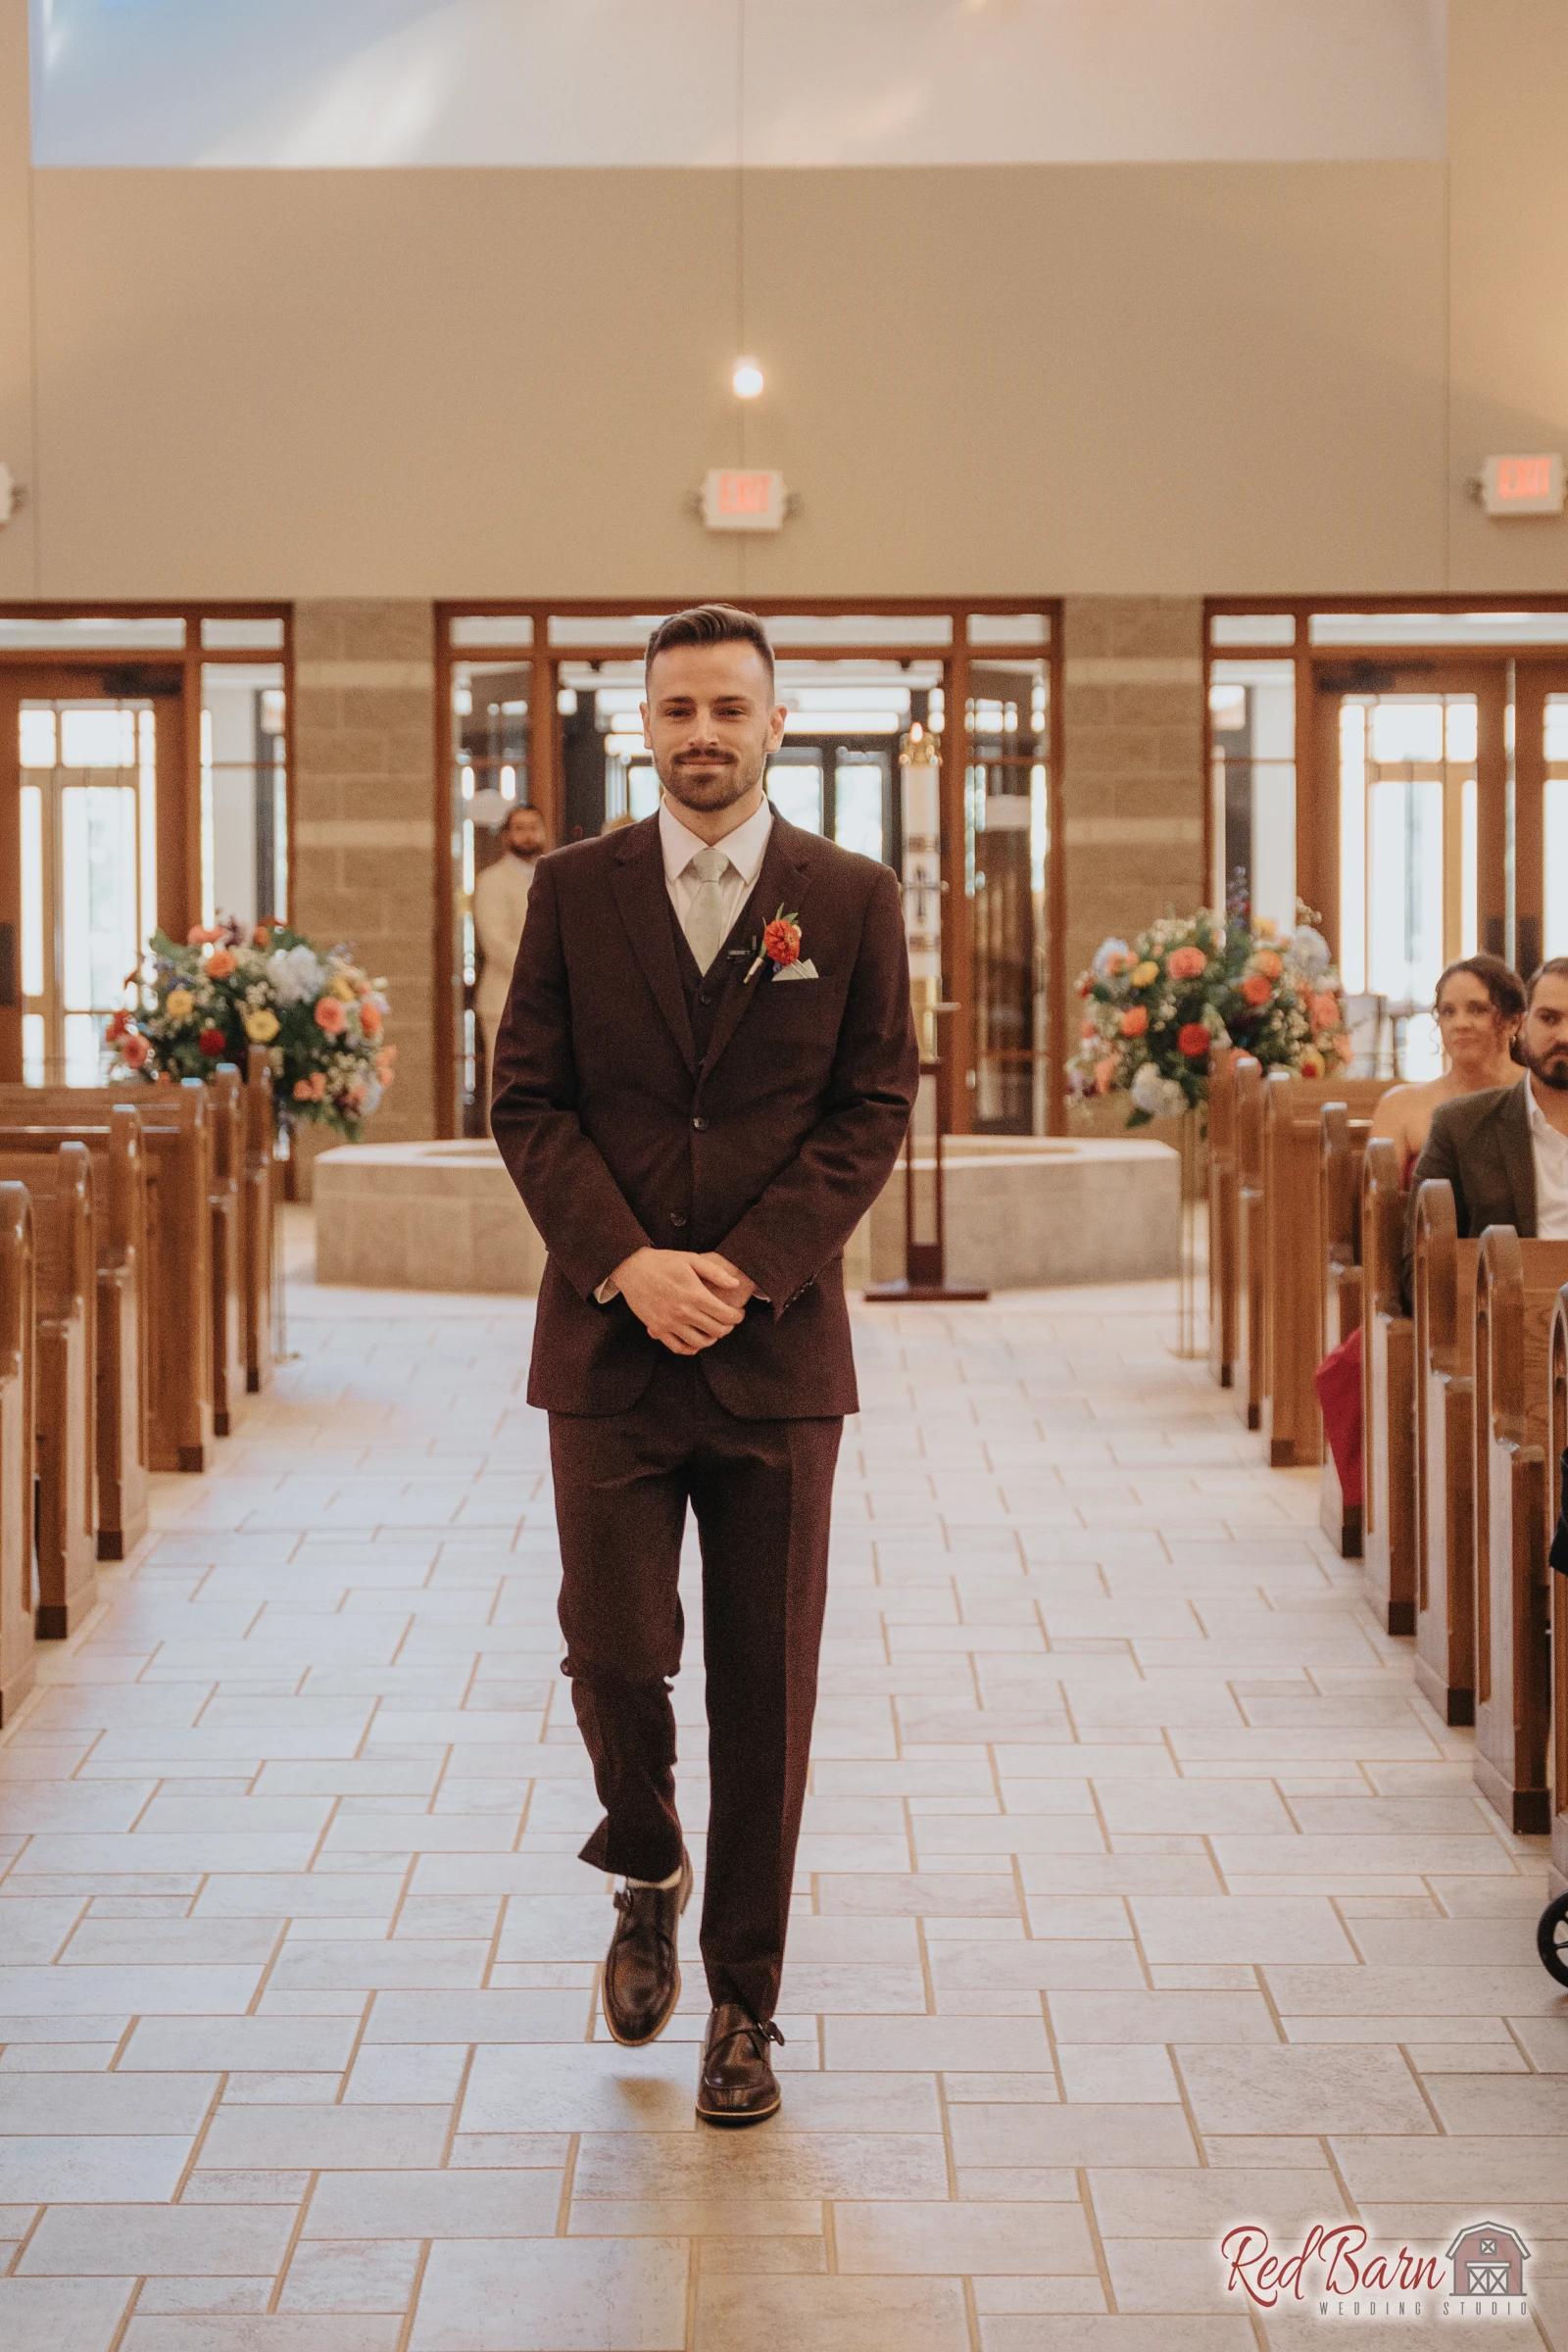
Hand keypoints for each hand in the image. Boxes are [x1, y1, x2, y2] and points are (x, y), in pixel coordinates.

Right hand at [608, 1247, 747, 1354]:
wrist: (632, 1268)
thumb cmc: (663, 1262)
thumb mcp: (691, 1259)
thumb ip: (715, 1272)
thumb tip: (735, 1284)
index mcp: (695, 1295)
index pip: (726, 1315)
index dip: (737, 1317)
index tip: (739, 1313)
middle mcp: (684, 1312)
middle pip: (716, 1330)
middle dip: (728, 1327)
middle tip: (729, 1321)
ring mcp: (669, 1323)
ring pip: (700, 1343)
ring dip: (712, 1339)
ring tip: (714, 1331)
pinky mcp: (657, 1329)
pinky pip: (678, 1348)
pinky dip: (690, 1349)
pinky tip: (695, 1342)